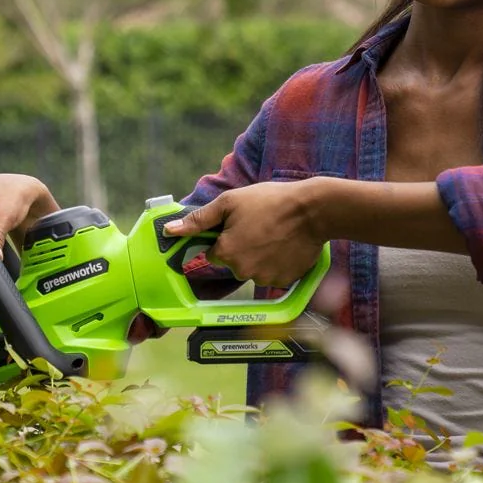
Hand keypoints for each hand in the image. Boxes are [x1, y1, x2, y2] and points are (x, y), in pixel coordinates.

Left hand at [162, 181, 324, 287]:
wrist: (313, 210)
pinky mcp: (285, 281)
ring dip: (259, 256)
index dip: (224, 237)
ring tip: (274, 234)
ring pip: (253, 269)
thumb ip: (198, 220)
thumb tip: (169, 231)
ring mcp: (265, 279)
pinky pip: (273, 275)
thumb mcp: (228, 202)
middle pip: (233, 263)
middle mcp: (242, 271)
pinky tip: (285, 245)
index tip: (238, 224)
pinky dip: (277, 263)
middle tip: (258, 226)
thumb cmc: (269, 201)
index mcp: (225, 253)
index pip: (213, 253)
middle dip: (241, 247)